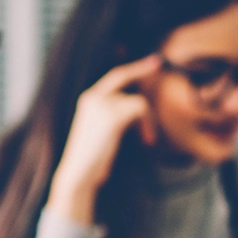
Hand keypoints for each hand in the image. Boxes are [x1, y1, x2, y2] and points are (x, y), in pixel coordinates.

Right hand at [45, 56, 160, 225]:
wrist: (79, 173)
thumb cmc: (92, 159)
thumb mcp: (102, 131)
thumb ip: (115, 115)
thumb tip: (138, 105)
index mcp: (88, 100)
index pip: (113, 77)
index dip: (131, 68)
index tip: (149, 63)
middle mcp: (93, 97)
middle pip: (122, 74)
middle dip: (142, 67)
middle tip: (159, 63)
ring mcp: (101, 104)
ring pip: (138, 100)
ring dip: (149, 119)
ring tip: (147, 137)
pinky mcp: (111, 115)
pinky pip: (141, 109)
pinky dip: (148, 125)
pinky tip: (147, 140)